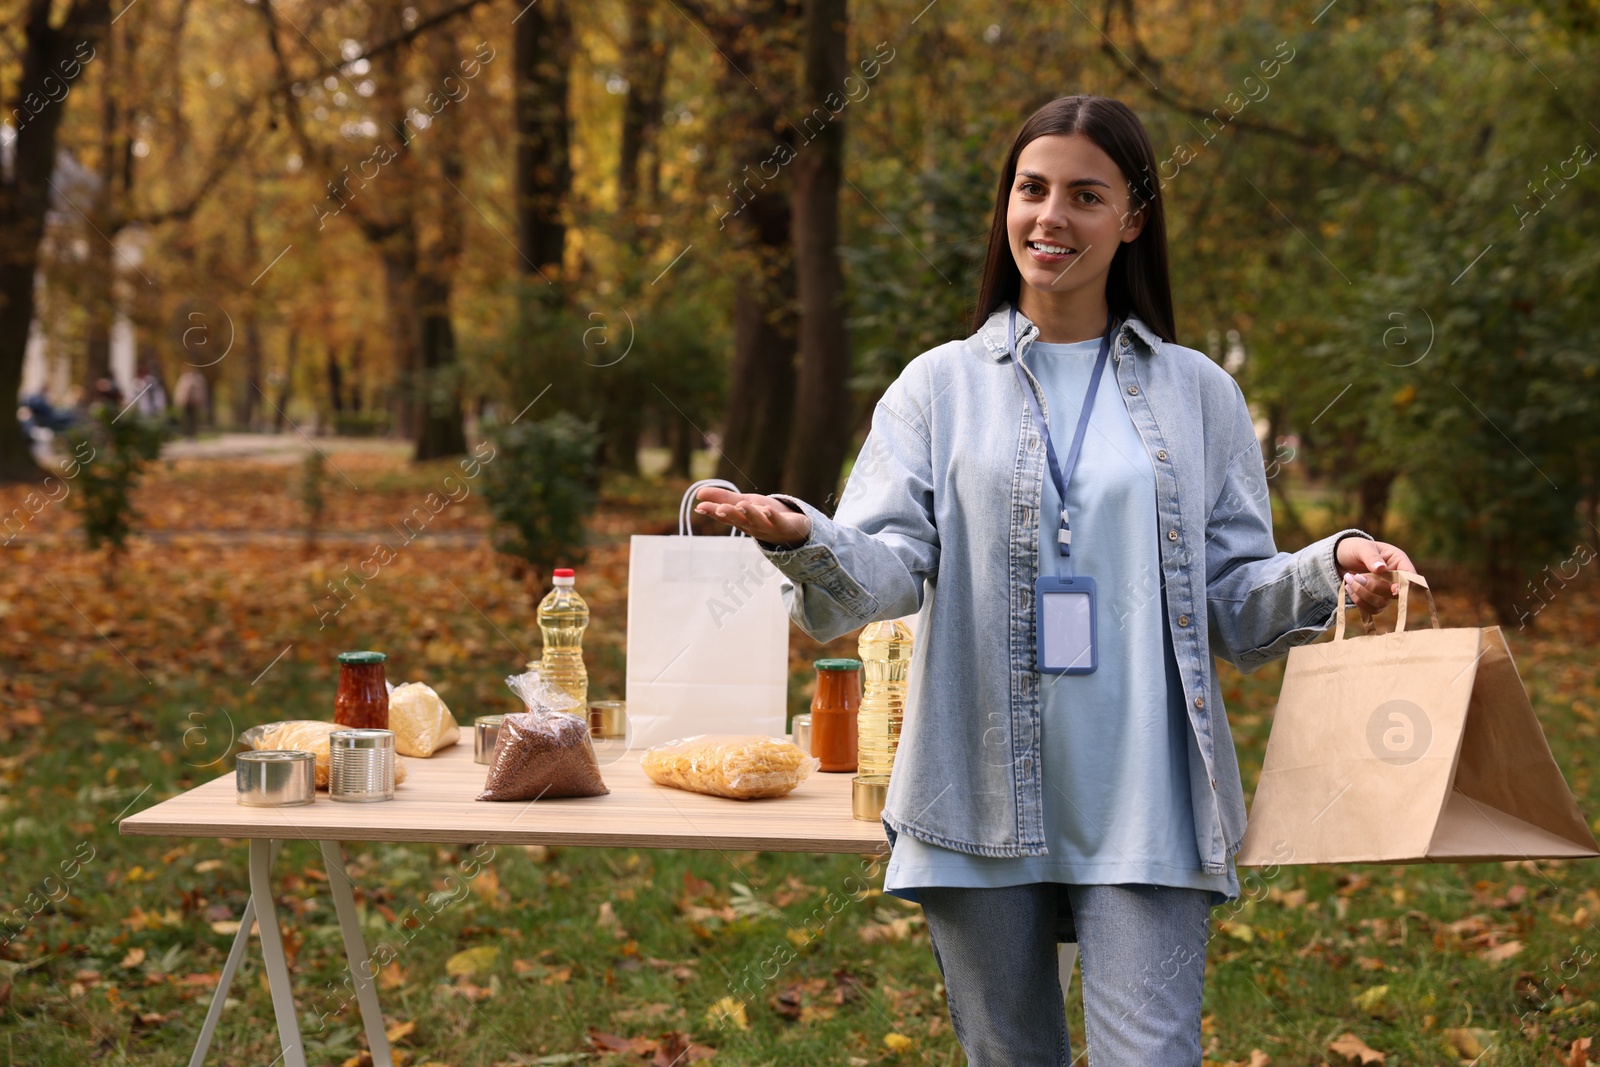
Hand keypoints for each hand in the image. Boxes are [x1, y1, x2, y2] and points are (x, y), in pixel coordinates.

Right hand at [693, 487, 811, 546]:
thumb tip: (697, 493)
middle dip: (730, 514)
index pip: (724, 516)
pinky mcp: (784, 526)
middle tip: (720, 509)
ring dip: (750, 513)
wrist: (791, 531)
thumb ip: (722, 498)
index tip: (700, 507)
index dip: (712, 511)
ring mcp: (768, 527)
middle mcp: (751, 525)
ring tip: (742, 505)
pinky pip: (778, 522)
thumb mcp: (742, 503)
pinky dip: (772, 516)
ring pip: (757, 520)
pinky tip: (767, 510)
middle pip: (739, 519)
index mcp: (740, 520)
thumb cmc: (763, 516)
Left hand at [1335, 537, 1416, 614]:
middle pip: (1394, 593)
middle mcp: (1395, 578)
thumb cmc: (1355, 548)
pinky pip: (1371, 609)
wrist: (1340, 558)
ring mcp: (1386, 591)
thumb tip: (1381, 568)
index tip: (1393, 589)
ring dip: (1362, 594)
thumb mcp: (1362, 547)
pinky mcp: (1375, 600)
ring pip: (1381, 603)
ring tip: (1348, 579)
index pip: (1410, 576)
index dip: (1405, 585)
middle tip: (1356, 576)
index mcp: (1398, 561)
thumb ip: (1372, 557)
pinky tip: (1349, 588)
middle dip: (1373, 587)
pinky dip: (1358, 601)